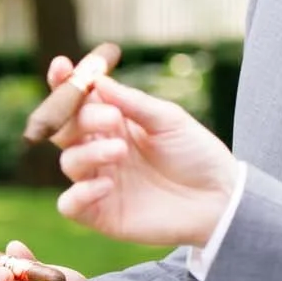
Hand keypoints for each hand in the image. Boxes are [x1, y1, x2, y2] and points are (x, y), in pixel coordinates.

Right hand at [49, 67, 242, 248]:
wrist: (220, 200)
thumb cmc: (196, 155)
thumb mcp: (170, 120)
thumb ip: (133, 102)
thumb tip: (98, 81)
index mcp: (113, 123)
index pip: (77, 102)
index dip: (64, 84)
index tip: (62, 66)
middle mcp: (100, 150)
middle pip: (64, 129)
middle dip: (79, 118)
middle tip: (112, 118)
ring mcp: (98, 182)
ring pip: (69, 162)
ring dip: (89, 152)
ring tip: (120, 151)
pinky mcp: (100, 214)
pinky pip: (69, 204)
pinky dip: (79, 193)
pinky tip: (107, 186)